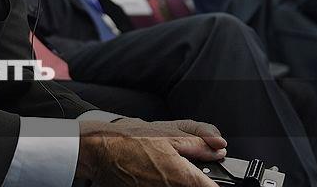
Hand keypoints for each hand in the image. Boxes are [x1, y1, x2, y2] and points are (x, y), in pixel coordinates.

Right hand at [76, 118, 225, 185]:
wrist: (98, 151)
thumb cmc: (129, 140)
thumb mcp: (168, 134)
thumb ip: (198, 143)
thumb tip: (219, 147)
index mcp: (182, 177)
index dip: (216, 182)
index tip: (214, 178)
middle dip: (195, 180)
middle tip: (186, 168)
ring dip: (176, 182)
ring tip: (161, 168)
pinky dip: (160, 183)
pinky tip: (152, 174)